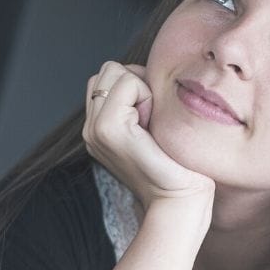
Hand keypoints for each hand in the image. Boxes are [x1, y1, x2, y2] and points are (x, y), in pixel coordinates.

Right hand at [83, 62, 213, 211]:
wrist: (179, 199)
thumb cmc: (176, 165)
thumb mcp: (150, 128)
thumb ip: (137, 104)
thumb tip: (141, 72)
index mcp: (97, 129)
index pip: (107, 77)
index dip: (135, 85)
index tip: (150, 118)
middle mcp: (90, 129)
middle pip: (107, 70)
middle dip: (135, 83)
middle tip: (150, 119)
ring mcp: (94, 130)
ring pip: (114, 72)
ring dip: (141, 89)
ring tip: (150, 124)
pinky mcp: (108, 129)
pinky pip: (127, 83)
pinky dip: (146, 96)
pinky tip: (152, 127)